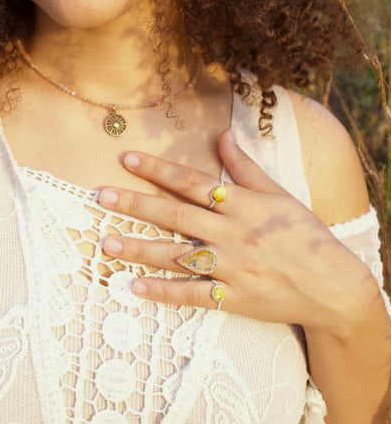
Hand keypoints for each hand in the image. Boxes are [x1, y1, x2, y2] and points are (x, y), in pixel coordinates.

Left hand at [98, 130, 375, 334]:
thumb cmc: (305, 234)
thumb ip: (245, 167)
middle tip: (102, 196)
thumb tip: (222, 135)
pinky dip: (163, 292)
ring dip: (139, 248)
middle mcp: (233, 233)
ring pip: (177, 256)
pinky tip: (134, 287)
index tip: (126, 158)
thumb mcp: (278, 194)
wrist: (332, 285)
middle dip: (137, 204)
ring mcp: (232, 267)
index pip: (192, 182)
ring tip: (106, 242)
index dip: (157, 169)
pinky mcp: (234, 299)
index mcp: (242, 204)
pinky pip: (192, 296)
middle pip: (176, 215)